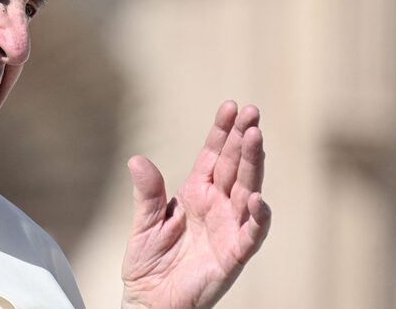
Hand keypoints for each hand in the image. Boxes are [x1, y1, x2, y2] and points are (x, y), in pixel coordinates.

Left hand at [121, 101, 270, 308]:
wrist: (150, 302)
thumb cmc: (149, 263)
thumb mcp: (144, 222)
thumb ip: (146, 192)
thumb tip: (137, 159)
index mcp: (196, 193)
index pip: (213, 156)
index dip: (222, 132)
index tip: (230, 106)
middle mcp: (217, 206)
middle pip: (234, 167)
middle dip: (243, 139)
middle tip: (252, 112)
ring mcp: (228, 228)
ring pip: (247, 190)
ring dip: (253, 165)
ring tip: (256, 137)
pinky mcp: (233, 255)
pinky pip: (250, 234)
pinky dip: (257, 217)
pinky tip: (259, 197)